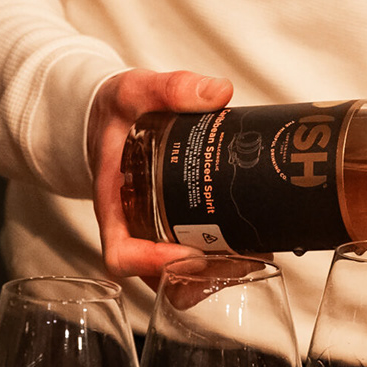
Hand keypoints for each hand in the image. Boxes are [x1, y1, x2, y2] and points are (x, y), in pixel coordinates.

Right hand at [88, 69, 232, 279]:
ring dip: (214, 277)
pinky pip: (188, 264)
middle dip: (200, 278)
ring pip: (176, 278)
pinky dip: (217, 264)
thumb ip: (171, 88)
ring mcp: (149, 236)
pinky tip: (250, 248)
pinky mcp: (168, 232)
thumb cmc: (115, 112)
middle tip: (242, 258)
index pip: (120, 254)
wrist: (111, 118)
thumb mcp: (134, 90)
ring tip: (254, 256)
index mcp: (113, 204)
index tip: (189, 252)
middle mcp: (130, 229)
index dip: (151, 263)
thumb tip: (218, 93)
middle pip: (157, 278)